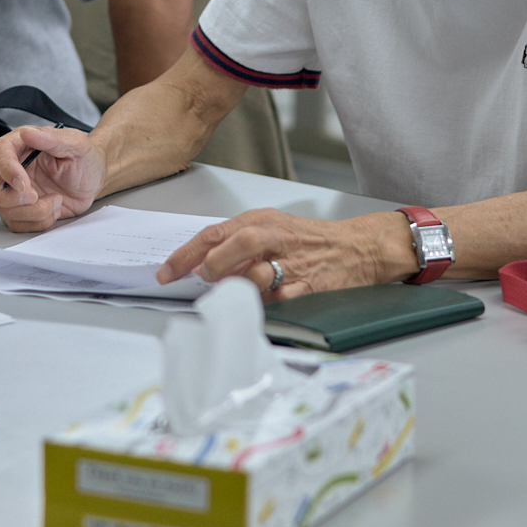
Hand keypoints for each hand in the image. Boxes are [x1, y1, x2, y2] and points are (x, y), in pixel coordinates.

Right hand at [0, 126, 104, 232]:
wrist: (94, 180)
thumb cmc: (84, 158)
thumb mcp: (76, 143)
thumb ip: (52, 138)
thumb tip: (30, 133)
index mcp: (21, 144)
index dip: (7, 170)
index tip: (24, 185)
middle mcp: (11, 167)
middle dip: (3, 196)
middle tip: (32, 197)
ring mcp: (12, 191)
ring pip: (2, 208)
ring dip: (34, 211)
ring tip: (55, 200)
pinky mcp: (20, 210)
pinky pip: (16, 224)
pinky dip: (38, 221)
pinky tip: (52, 208)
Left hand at [155, 208, 411, 299]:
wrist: (360, 248)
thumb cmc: (311, 240)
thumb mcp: (272, 230)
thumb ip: (237, 245)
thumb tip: (200, 266)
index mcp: (262, 221)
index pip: (214, 233)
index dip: (186, 254)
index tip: (166, 272)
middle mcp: (276, 237)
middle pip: (237, 243)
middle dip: (214, 264)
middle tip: (202, 279)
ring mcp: (294, 262)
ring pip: (257, 274)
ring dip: (238, 287)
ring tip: (233, 294)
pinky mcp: (311, 286)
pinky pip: (280, 299)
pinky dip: (264, 305)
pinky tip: (260, 305)